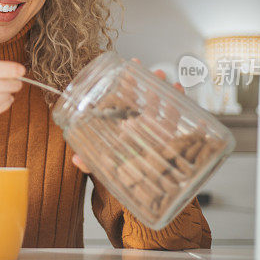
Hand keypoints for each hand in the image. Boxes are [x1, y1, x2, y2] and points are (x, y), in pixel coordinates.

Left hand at [71, 57, 182, 173]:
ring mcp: (155, 132)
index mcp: (121, 127)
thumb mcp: (103, 168)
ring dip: (166, 94)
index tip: (130, 67)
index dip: (126, 84)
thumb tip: (76, 159)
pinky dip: (180, 112)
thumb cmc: (120, 175)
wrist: (141, 192)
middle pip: (145, 100)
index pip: (123, 100)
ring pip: (161, 108)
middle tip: (156, 72)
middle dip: (150, 83)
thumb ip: (90, 163)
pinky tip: (183, 100)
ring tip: (170, 83)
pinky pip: (176, 124)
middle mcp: (138, 126)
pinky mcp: (170, 141)